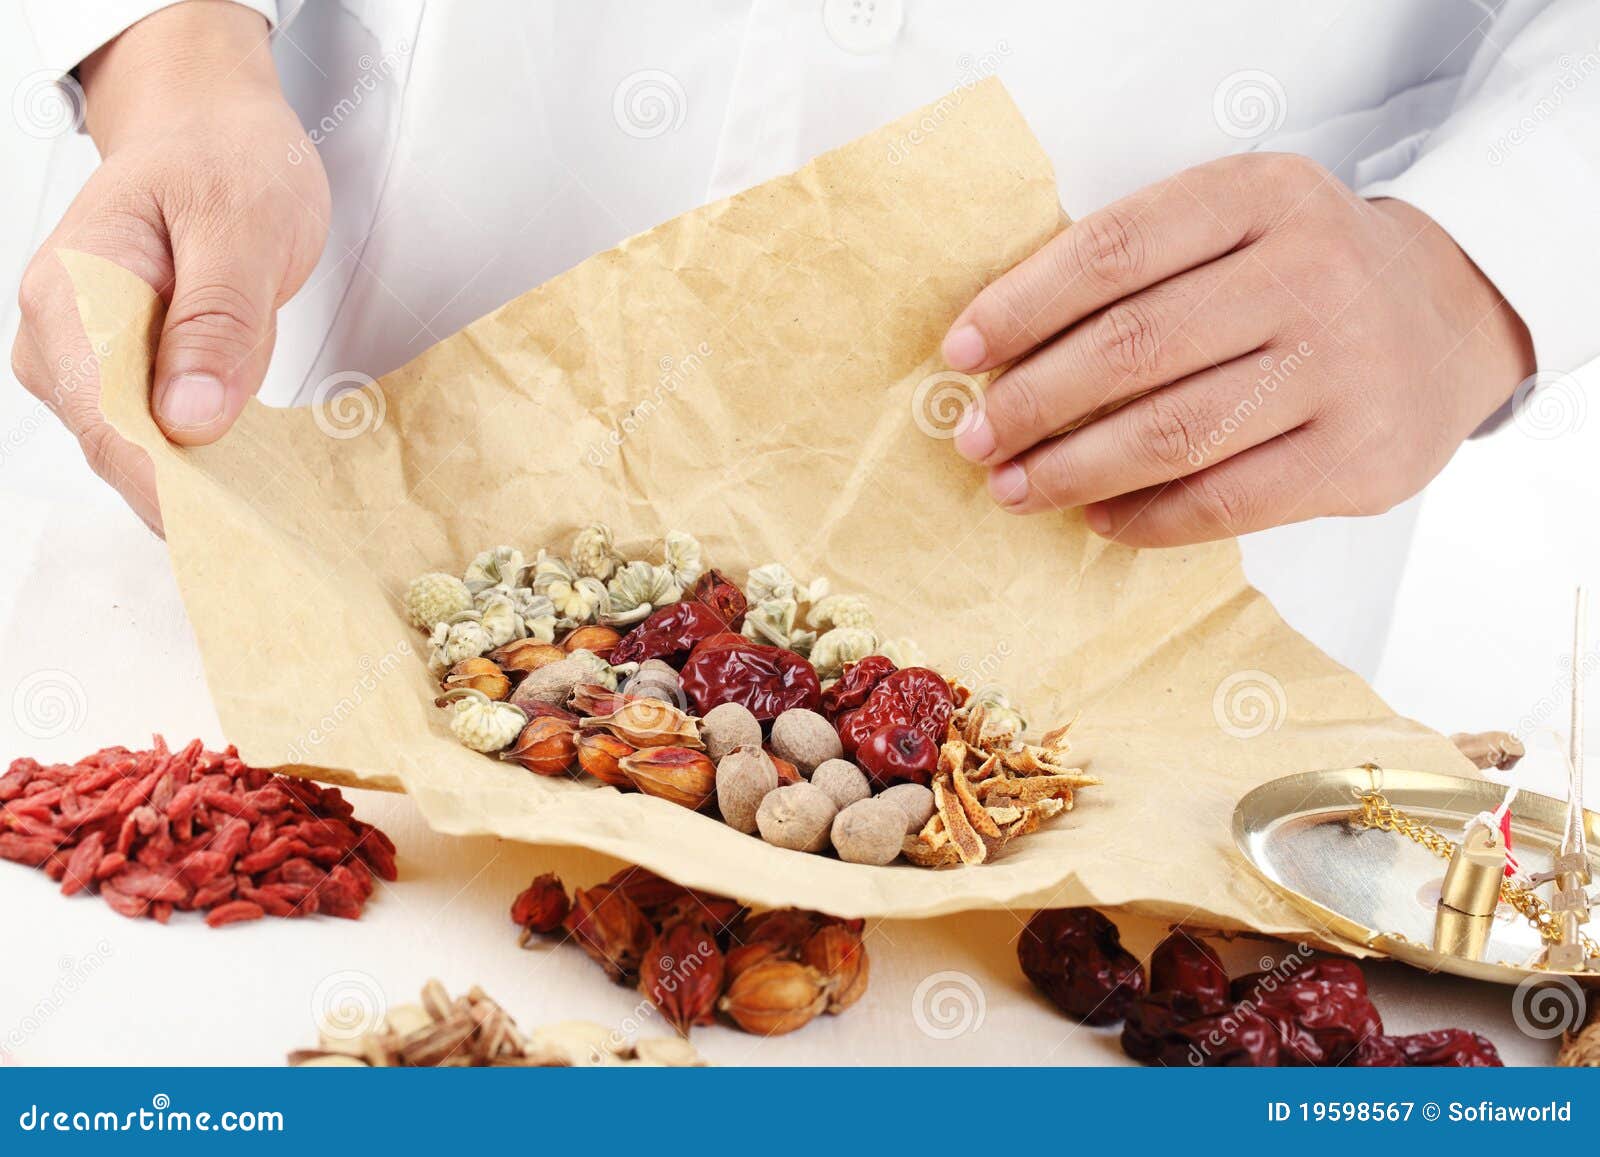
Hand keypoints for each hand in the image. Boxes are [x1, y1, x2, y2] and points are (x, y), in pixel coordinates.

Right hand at [10, 1, 329, 532]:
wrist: (211, 131)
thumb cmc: (225, 162)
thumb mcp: (244, 226)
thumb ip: (219, 320)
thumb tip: (188, 417)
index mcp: (72, 291)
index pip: (107, 420)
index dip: (166, 485)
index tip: (227, 537)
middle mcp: (58, 336)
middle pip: (118, 450)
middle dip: (190, 497)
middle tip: (269, 545)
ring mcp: (82, 362)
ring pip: (139, 454)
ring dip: (203, 485)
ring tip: (270, 522)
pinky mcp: (119, 376)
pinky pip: (158, 438)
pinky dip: (206, 461)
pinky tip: (253, 484)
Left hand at [941, 153, 1533, 545]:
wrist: (1445, 320)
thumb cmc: (1298, 277)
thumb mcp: (1237, 227)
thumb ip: (1141, 268)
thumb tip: (999, 357)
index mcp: (1262, 196)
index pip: (1113, 250)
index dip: (1021, 305)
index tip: (959, 353)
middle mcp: (1313, 273)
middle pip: (1134, 347)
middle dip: (1033, 401)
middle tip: (976, 437)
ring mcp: (1344, 370)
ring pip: (1172, 434)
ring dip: (1071, 470)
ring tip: (1013, 487)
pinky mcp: (1360, 459)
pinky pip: (1222, 504)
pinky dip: (1143, 519)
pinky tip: (1097, 517)